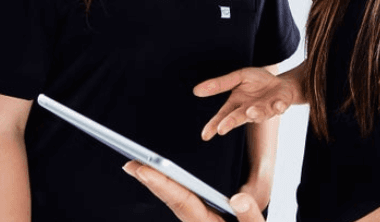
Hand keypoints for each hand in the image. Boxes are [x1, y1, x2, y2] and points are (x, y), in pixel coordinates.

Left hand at [123, 161, 265, 221]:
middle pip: (171, 199)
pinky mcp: (203, 216)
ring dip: (157, 183)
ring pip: (174, 200)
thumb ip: (249, 217)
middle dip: (150, 180)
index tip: (144, 169)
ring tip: (139, 166)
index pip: (181, 201)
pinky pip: (182, 200)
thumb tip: (238, 198)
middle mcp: (199, 221)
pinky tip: (163, 178)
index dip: (162, 184)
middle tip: (130, 163)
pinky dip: (170, 187)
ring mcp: (199, 219)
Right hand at [195, 67, 299, 139]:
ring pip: (259, 114)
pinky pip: (279, 107)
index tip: (205, 135)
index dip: (214, 125)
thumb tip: (196, 90)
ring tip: (250, 111)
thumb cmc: (258, 82)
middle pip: (238, 118)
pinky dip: (278, 107)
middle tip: (222, 129)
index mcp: (237, 104)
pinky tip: (277, 106)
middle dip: (230, 123)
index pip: (222, 116)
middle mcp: (249, 110)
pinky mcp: (280, 105)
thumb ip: (220, 84)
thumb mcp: (238, 77)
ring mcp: (265, 109)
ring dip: (255, 113)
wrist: (282, 83)